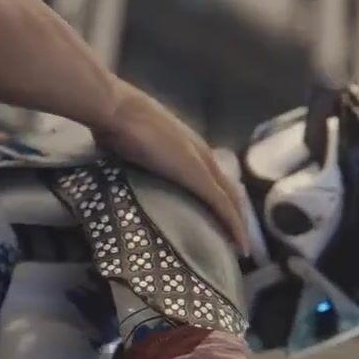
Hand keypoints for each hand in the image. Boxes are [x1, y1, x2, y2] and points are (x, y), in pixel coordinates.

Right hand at [91, 81, 250, 253]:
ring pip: (231, 198)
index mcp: (186, 145)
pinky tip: (240, 244)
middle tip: (239, 239)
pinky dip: (234, 225)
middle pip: (228, 188)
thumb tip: (122, 172)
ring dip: (239, 223)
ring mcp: (202, 163)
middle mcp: (200, 153)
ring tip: (243, 247)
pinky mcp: (198, 176)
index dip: (221, 197)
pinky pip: (223, 205)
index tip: (221, 218)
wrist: (116, 110)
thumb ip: (134, 159)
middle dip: (236, 213)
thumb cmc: (116, 124)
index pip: (213, 175)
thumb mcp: (129, 146)